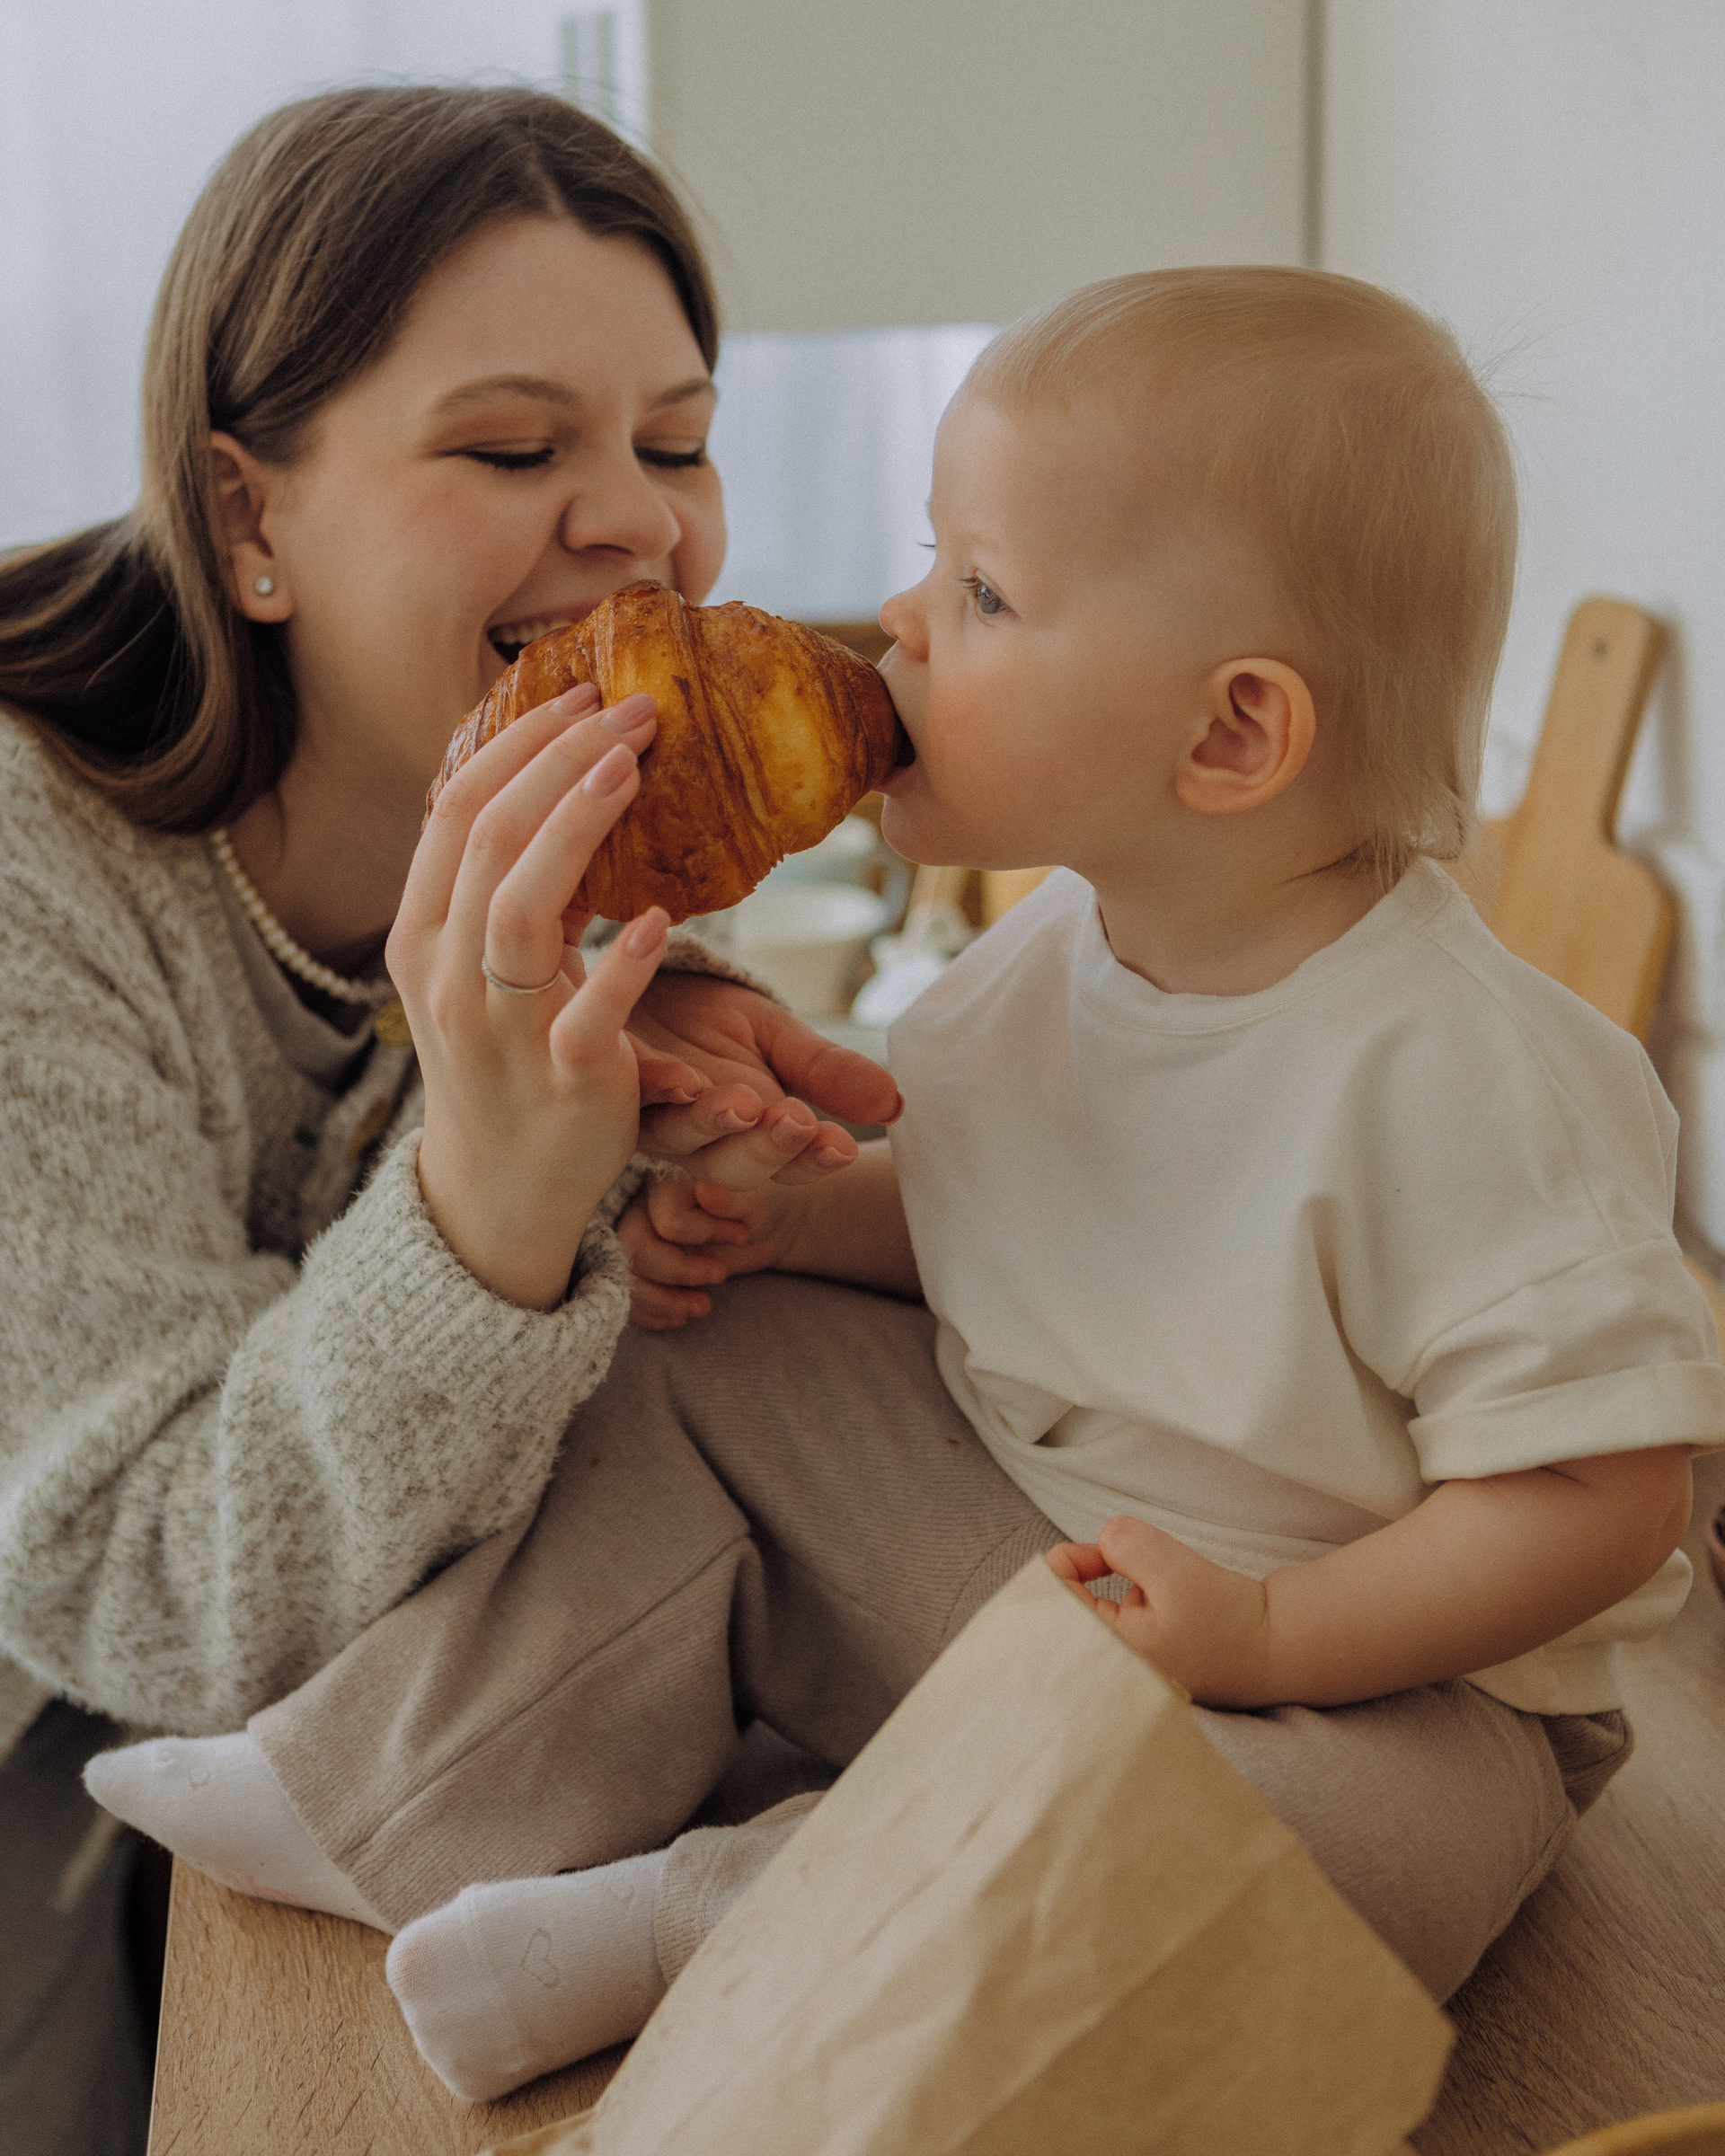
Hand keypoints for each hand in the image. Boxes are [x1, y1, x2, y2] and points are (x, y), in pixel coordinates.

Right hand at [389, 683, 708, 1309]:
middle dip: (560, 759)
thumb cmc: (503, 1059)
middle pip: (489, 840)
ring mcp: (500, 1031)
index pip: (454, 810)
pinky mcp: (563, 1083)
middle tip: (636, 710)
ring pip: (520, 912)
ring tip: (633, 769)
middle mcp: (444, 975)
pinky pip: (589, 1016)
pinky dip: (625, 965)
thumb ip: (502, 887)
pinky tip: (666, 921)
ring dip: (577, 829)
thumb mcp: (478, 966)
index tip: (580, 693)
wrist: (500, 1191)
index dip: (515, 741)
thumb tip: (555, 784)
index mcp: (419, 933)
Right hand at [620, 1173, 810, 1328]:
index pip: (668, 1219)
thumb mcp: (755, 1201)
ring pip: (627, 1273)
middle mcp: (643, 1207)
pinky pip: (627, 1294)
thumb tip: (707, 1193)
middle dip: (678, 1272)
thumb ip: (731, 1198)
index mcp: (669, 1182)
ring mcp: (638, 1237)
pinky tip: (679, 1317)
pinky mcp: (640, 1266)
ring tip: (703, 1307)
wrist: (758, 1229)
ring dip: (663, 1300)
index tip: (741, 1235)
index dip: (704, 1235)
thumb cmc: (759, 1207)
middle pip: (635, 1247)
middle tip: (721, 1276)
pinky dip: (651, 1313)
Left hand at [627, 972, 901, 1190]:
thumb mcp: (779, 1040)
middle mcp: (696, 1137)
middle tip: (798, 1123)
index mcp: (747, 1135)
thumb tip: (896, 1104)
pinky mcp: (610, 1072)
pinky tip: (682, 1079)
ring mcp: (649, 1111)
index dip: (812, 1160)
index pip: (787, 1162)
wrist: (638, 981)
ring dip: (713, 1123)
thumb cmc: (709, 1020)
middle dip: (768, 1147)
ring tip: (744, 1105)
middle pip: (732, 1166)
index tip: (841, 1147)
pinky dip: (657, 1084)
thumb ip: (827, 1072)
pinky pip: (632, 1088)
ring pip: (680, 1135)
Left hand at [1046, 1516, 1273, 1706]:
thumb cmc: (1226, 1618)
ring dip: (1128, 1587)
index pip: (1047, 1601)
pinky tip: (1180, 1616)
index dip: (1069, 1561)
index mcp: (1101, 1655)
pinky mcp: (1145, 1662)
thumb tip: (1106, 1541)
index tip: (1110, 1554)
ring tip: (1174, 1603)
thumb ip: (1125, 1544)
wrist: (1277, 1650)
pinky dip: (1142, 1601)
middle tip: (1139, 1575)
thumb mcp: (1172, 1569)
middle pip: (1069, 1602)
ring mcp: (1125, 1669)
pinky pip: (1122, 1617)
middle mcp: (1105, 1669)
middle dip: (1099, 1576)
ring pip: (1099, 1604)